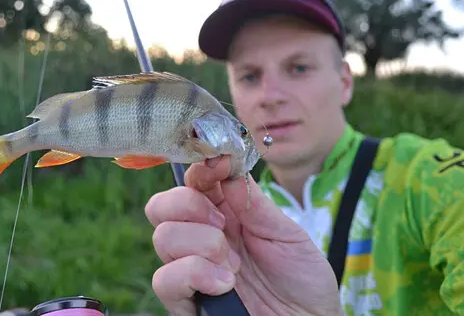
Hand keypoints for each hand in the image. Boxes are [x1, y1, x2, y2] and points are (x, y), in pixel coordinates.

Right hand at [145, 156, 342, 315]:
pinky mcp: (185, 300)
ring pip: (163, 237)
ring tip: (234, 266)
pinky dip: (195, 275)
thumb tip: (227, 170)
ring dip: (202, 246)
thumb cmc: (301, 277)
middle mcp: (201, 236)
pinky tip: (224, 285)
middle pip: (162, 205)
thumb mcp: (287, 233)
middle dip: (190, 205)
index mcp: (225, 213)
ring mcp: (190, 268)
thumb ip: (255, 203)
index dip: (200, 168)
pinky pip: (165, 279)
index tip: (219, 164)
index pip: (193, 181)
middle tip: (223, 225)